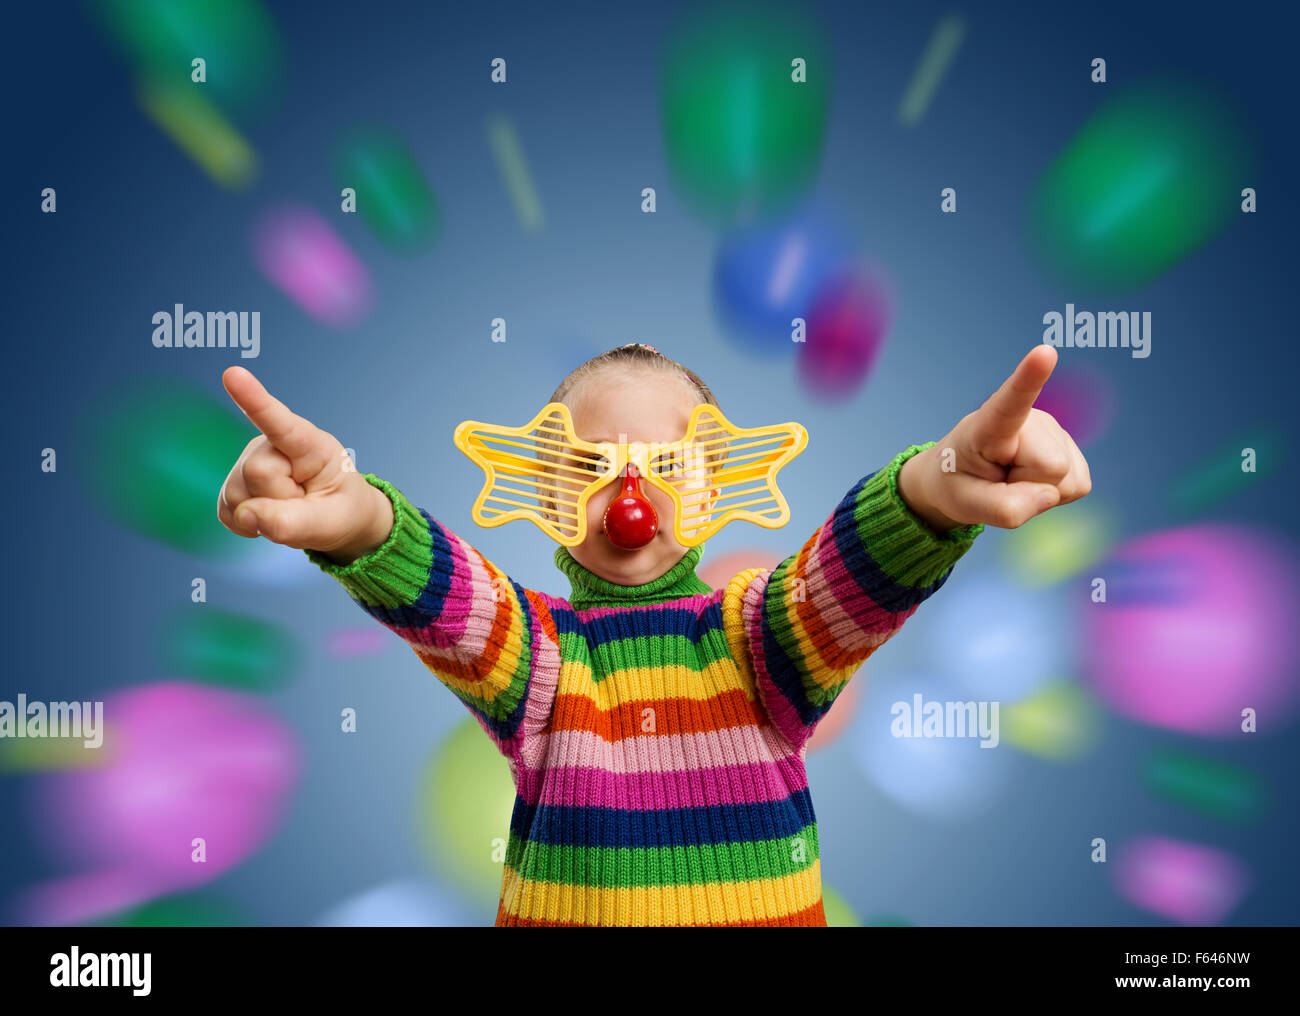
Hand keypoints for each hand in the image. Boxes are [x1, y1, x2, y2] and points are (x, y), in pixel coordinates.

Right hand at [217, 366, 393, 563]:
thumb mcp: (332, 522)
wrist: (335, 518)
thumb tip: (244, 514)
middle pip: (258, 472)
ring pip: (237, 494)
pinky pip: (227, 511)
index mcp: (310, 444)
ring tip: (291, 507)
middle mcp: (272, 444)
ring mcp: (248, 462)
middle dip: (280, 501)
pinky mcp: (232, 485)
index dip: (254, 399)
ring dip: (264, 515)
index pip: (280, 421)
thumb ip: (294, 522)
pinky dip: (248, 524)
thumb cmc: (340, 510)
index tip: (233, 374)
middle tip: (304, 503)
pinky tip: (269, 516)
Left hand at [896, 345, 1091, 531]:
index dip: (1030, 378)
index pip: (1011, 400)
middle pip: (1051, 467)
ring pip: (1067, 479)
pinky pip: (1078, 484)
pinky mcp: (1071, 448)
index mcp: (988, 425)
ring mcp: (1053, 430)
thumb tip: (1049, 495)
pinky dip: (1055, 493)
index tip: (1044, 352)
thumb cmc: (959, 484)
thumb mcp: (967, 506)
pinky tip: (1031, 479)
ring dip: (1040, 490)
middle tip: (1001, 481)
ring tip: (1012, 478)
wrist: (962, 477)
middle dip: (1029, 487)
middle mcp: (1028, 420)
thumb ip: (1004, 508)